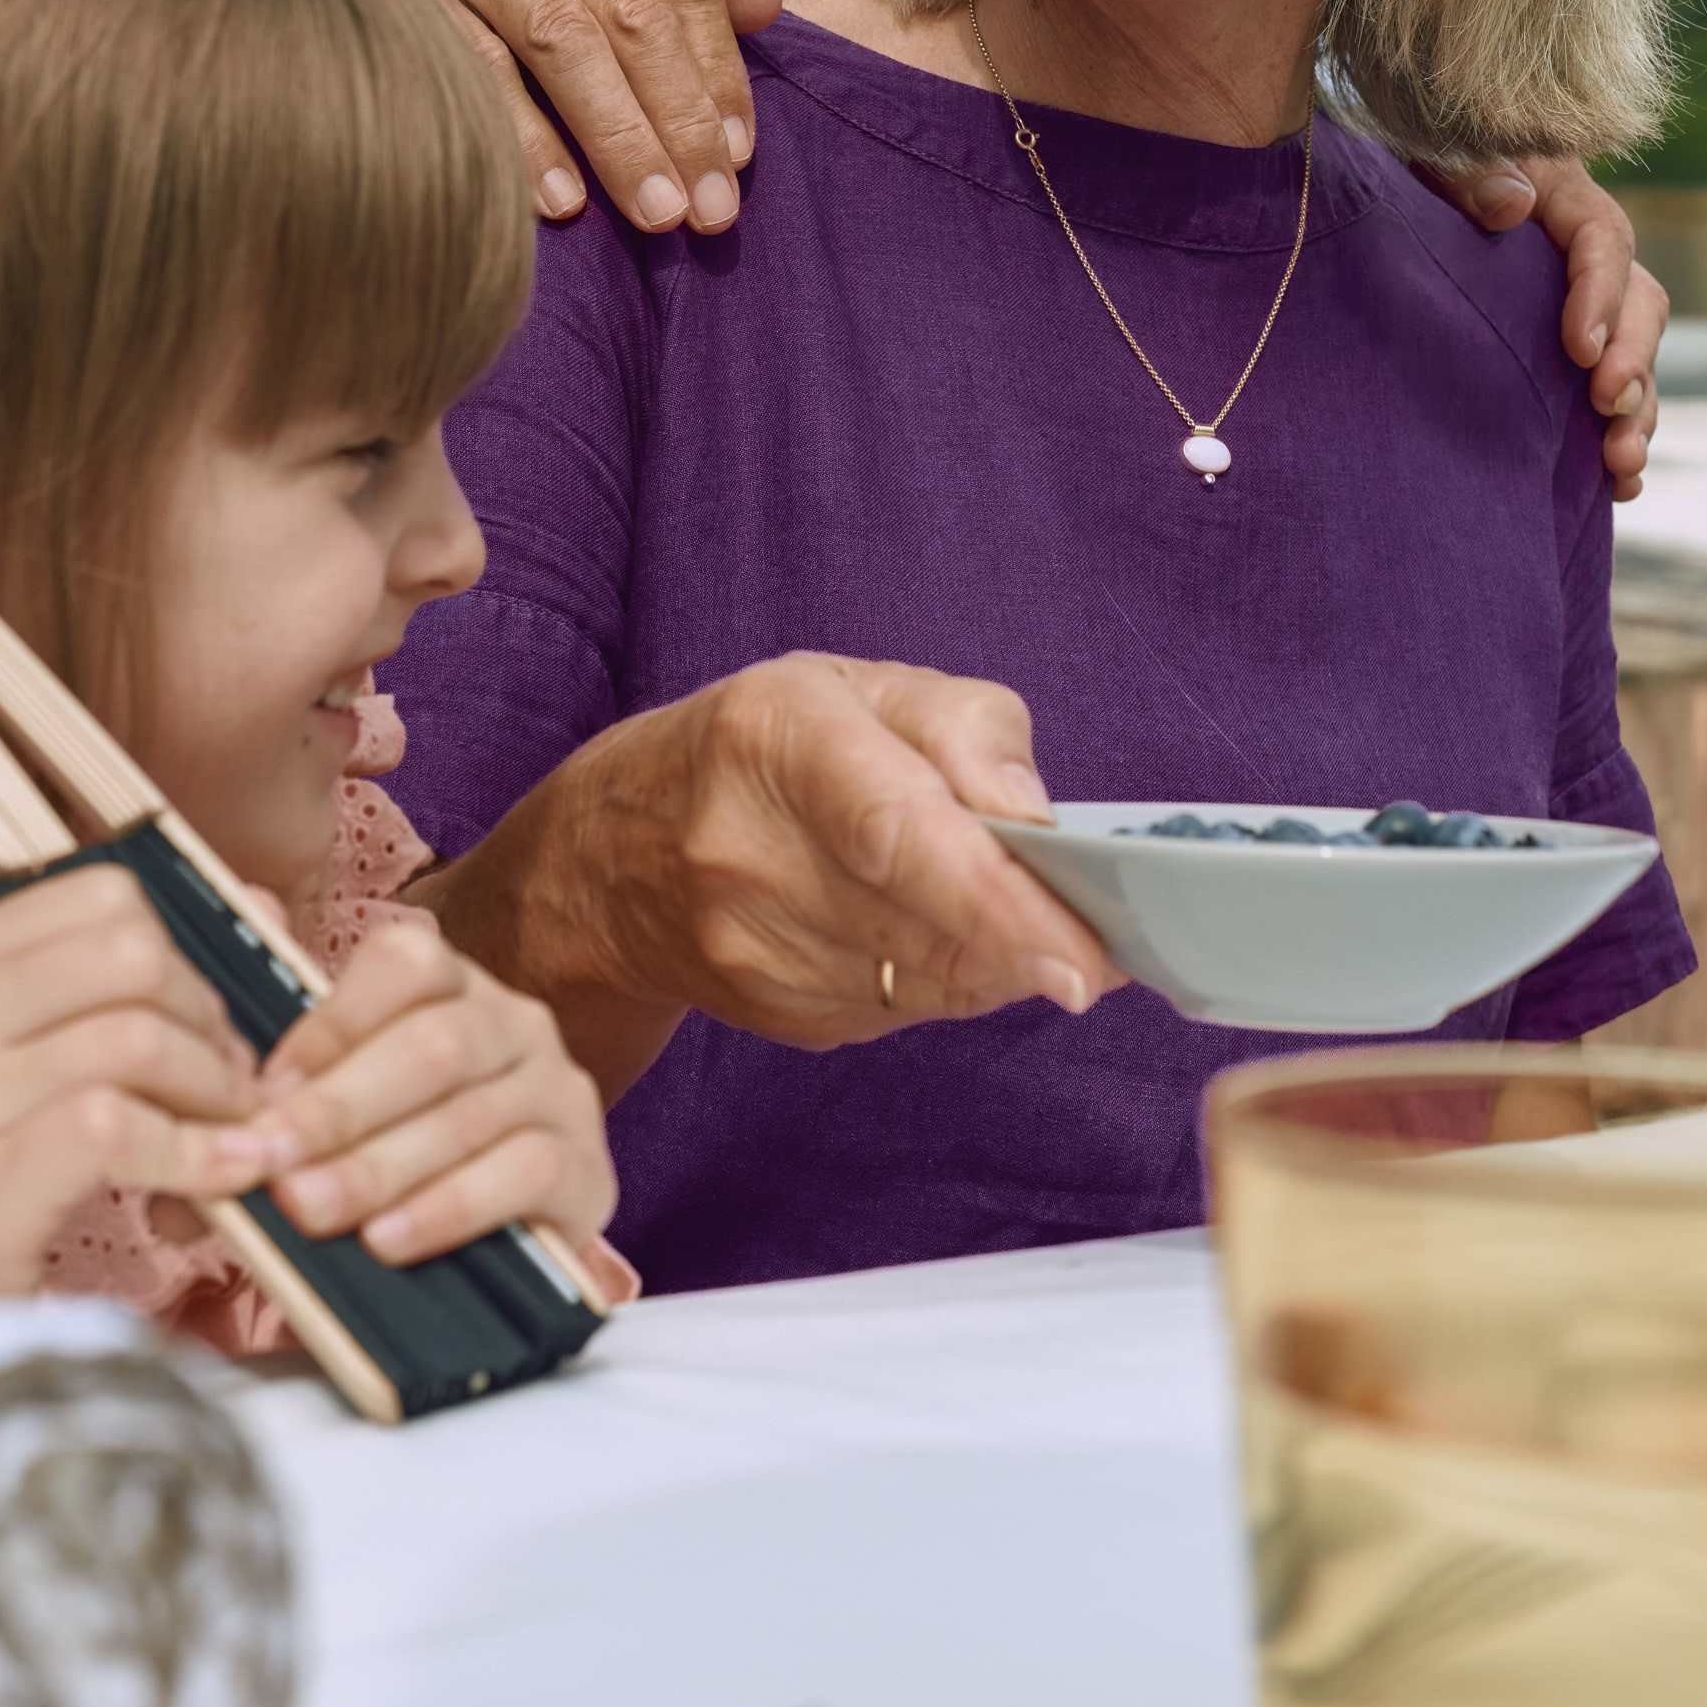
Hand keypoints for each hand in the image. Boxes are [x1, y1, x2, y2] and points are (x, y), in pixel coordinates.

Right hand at [0, 867, 270, 1309]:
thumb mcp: (16, 1052)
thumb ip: (122, 983)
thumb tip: (265, 907)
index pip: (109, 895)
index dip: (184, 956)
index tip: (202, 1024)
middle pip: (136, 957)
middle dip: (209, 1022)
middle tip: (229, 1088)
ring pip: (139, 1039)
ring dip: (215, 1093)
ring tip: (228, 1137)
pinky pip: (121, 1128)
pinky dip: (196, 1155)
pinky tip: (223, 1179)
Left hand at [245, 917, 627, 1283]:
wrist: (511, 1239)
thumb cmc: (403, 1163)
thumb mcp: (351, 1111)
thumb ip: (291, 1099)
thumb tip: (206, 1126)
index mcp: (455, 986)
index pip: (406, 963)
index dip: (331, 1024)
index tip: (262, 1092)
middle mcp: (517, 1023)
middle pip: (434, 1044)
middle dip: (339, 1107)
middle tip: (269, 1162)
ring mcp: (560, 1092)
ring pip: (471, 1113)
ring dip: (377, 1167)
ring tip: (308, 1209)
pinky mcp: (588, 1170)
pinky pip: (524, 1174)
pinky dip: (447, 1209)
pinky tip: (387, 1241)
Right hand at [286, 0, 782, 232]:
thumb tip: (768, 6)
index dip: (717, 69)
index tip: (737, 156)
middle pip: (628, 9)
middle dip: (677, 117)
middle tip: (708, 208)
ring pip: (559, 40)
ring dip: (614, 137)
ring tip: (654, 213)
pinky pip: (474, 68)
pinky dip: (523, 137)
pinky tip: (560, 199)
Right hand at [422, 653, 1127, 1094]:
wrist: (608, 858)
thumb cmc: (760, 751)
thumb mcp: (855, 688)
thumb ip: (967, 729)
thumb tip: (1039, 824)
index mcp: (777, 739)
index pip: (899, 834)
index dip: (996, 904)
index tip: (1079, 962)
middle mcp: (748, 851)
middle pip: (930, 923)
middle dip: (1029, 937)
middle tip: (1097, 936)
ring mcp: (752, 951)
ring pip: (930, 980)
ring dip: (993, 959)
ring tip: (1008, 918)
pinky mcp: (774, 1018)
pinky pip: (904, 1012)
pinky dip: (944, 980)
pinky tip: (929, 939)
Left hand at [1411, 152, 1668, 496]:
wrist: (1412, 180)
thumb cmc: (1423, 158)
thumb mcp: (1435, 153)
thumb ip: (1469, 173)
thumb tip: (1511, 205)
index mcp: (1562, 196)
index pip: (1602, 240)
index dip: (1599, 295)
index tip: (1579, 349)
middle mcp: (1588, 254)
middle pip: (1637, 304)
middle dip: (1631, 362)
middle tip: (1607, 407)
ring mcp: (1584, 303)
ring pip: (1634, 356)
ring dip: (1636, 411)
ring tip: (1623, 464)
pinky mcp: (1568, 347)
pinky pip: (1611, 388)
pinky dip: (1619, 434)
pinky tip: (1619, 486)